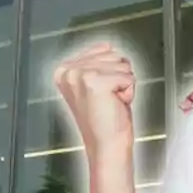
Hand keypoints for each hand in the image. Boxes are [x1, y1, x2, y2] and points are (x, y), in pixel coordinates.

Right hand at [53, 43, 136, 158]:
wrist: (107, 146)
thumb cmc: (105, 121)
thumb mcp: (94, 85)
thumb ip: (96, 62)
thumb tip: (107, 45)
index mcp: (64, 70)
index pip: (103, 49)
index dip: (111, 72)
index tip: (100, 93)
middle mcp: (68, 71)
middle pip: (114, 54)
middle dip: (118, 77)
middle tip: (106, 100)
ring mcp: (80, 75)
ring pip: (122, 63)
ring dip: (123, 84)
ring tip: (110, 102)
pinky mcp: (95, 82)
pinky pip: (128, 76)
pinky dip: (128, 92)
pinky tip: (115, 105)